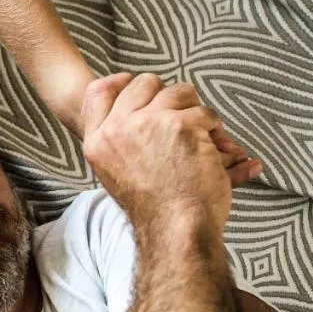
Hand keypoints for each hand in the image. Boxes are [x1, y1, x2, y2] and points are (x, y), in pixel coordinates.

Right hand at [81, 73, 257, 235]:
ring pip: (178, 92)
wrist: (175, 230)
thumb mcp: (115, 173)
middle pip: (143, 83)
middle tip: (181, 119)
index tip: (145, 90)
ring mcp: (146, 123)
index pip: (98, 90)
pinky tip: (215, 149)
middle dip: (168, 96)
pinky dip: (215, 129)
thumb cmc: (155, 209)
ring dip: (195, 111)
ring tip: (201, 138)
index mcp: (96, 142)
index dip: (123, 82)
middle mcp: (116, 129)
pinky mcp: (179, 124)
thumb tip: (137, 108)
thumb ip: (118, 141)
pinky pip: (204, 111)